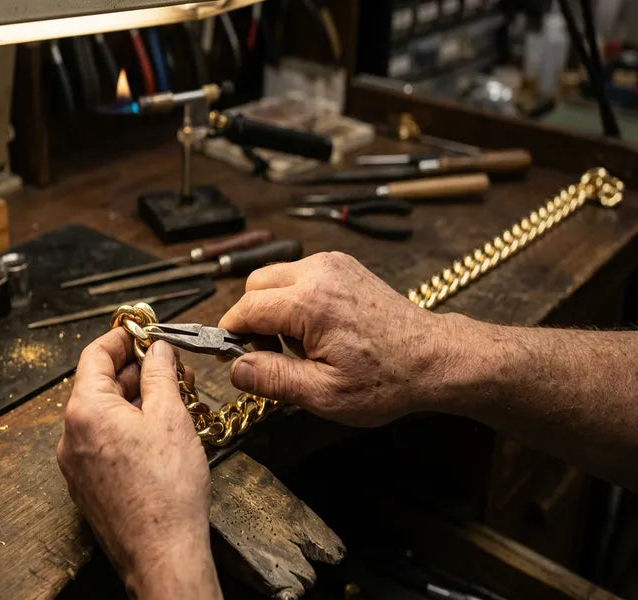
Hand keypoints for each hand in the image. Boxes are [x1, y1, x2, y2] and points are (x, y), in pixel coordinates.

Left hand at [57, 330, 220, 597]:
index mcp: (84, 411)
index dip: (121, 338)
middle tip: (169, 363)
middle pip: (99, 384)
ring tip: (173, 394)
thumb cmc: (166, 491)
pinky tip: (159, 427)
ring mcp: (77, 463)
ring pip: (104, 414)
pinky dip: (128, 425)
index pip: (94, 355)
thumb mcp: (170, 416)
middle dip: (135, 369)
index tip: (142, 331)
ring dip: (135, 398)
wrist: (162, 554)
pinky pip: (105, 440)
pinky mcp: (89, 484)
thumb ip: (160, 374)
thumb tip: (158, 350)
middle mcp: (71, 436)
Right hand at [219, 252, 461, 426]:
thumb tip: (235, 369)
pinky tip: (316, 329)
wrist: (434, 358)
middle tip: (273, 354)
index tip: (233, 356)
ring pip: (275, 277)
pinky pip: (299, 275)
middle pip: (256, 285)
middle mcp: (319, 272)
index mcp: (310, 302)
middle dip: (253, 319)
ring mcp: (332, 263)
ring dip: (274, 309)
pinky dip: (295, 300)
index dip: (232, 334)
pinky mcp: (342, 264)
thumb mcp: (324, 393)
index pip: (246, 308)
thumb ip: (273, 379)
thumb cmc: (386, 379)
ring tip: (300, 345)